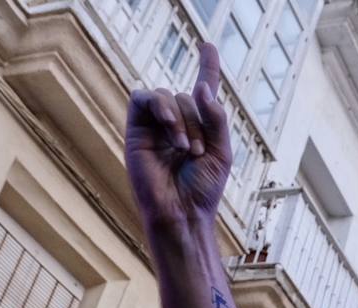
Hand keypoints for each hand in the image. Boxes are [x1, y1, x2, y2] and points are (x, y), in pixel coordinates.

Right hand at [125, 44, 231, 226]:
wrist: (182, 212)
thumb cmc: (203, 188)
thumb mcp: (222, 151)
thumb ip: (216, 118)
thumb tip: (201, 87)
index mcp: (200, 127)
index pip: (203, 90)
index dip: (207, 67)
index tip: (208, 46)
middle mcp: (176, 123)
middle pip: (187, 96)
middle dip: (197, 120)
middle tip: (197, 152)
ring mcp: (155, 125)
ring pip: (168, 96)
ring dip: (182, 120)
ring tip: (186, 150)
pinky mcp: (136, 129)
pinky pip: (144, 98)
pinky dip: (161, 108)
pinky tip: (171, 133)